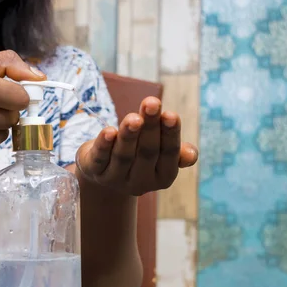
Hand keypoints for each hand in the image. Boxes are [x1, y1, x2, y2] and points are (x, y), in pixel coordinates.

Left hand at [76, 97, 197, 196]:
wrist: (104, 170)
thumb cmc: (138, 153)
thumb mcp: (159, 152)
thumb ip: (176, 151)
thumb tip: (191, 155)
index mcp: (162, 176)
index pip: (169, 154)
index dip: (170, 134)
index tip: (170, 114)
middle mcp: (141, 182)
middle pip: (147, 152)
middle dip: (150, 127)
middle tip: (151, 104)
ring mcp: (116, 179)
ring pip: (124, 155)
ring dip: (129, 135)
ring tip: (133, 118)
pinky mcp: (95, 171)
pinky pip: (100, 158)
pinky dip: (104, 144)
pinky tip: (108, 131)